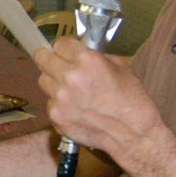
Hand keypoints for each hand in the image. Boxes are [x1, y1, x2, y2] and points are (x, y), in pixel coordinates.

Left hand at [33, 37, 162, 155]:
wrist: (133, 133)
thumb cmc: (132, 100)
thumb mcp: (120, 66)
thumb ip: (95, 56)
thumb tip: (79, 54)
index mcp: (87, 61)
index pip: (59, 43)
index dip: (63, 47)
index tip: (65, 50)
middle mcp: (69, 77)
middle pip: (42, 58)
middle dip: (49, 58)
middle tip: (54, 61)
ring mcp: (60, 98)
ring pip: (44, 81)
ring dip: (53, 81)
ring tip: (70, 88)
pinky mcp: (56, 117)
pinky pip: (50, 102)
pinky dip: (59, 103)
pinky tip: (75, 107)